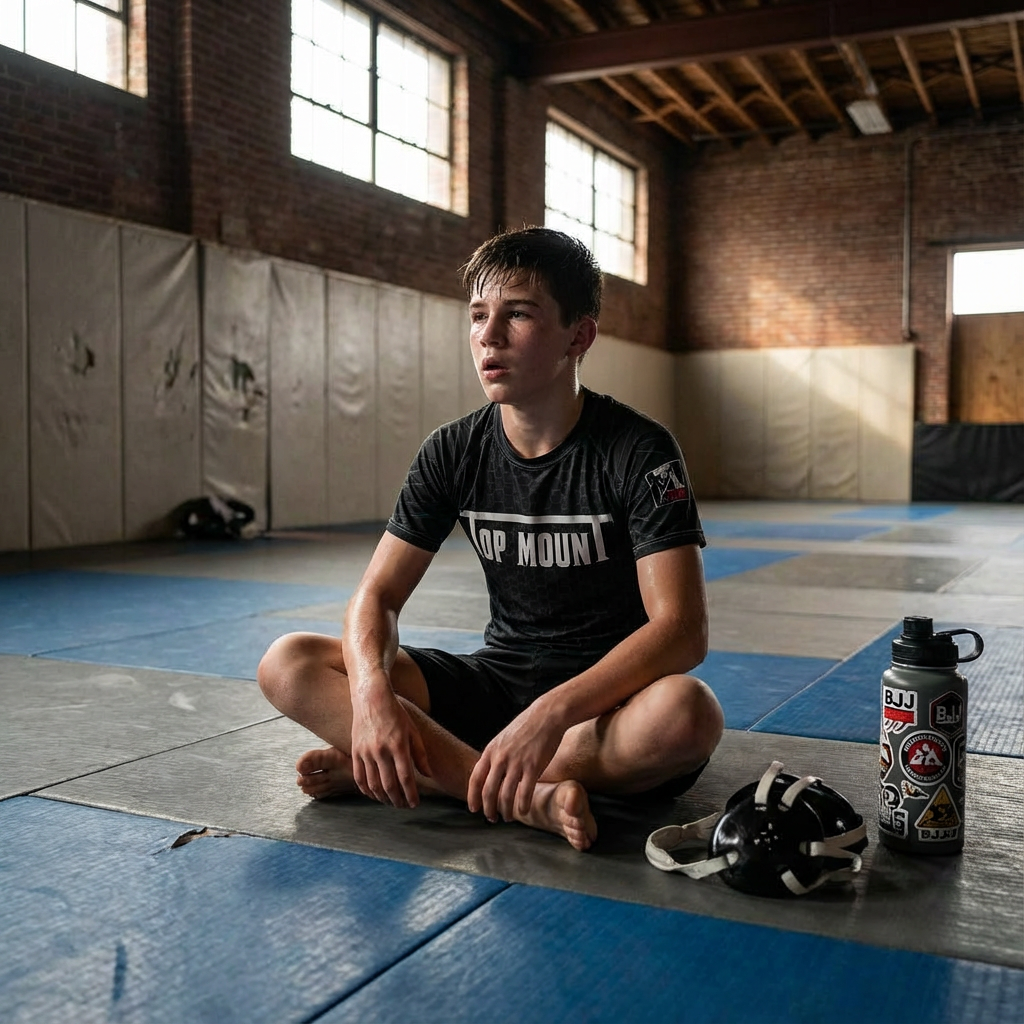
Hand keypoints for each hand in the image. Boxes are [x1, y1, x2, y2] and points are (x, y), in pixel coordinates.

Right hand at [350, 689, 430, 808]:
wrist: (371, 698)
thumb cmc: (395, 713)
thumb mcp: (413, 730)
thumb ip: (420, 754)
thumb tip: (427, 775)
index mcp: (398, 745)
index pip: (406, 778)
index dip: (411, 794)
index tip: (415, 803)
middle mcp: (381, 750)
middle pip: (389, 785)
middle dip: (398, 800)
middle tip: (404, 806)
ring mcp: (366, 752)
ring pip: (373, 784)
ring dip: (383, 798)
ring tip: (391, 802)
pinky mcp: (355, 751)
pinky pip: (359, 777)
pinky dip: (366, 790)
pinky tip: (374, 795)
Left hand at [467, 700, 565, 822]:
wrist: (547, 715)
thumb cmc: (526, 727)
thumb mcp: (503, 738)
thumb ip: (495, 756)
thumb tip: (490, 775)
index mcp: (491, 750)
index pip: (475, 778)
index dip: (473, 797)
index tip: (474, 809)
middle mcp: (501, 757)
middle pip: (488, 791)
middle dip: (488, 809)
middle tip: (491, 818)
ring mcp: (517, 762)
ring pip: (506, 795)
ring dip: (506, 811)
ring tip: (508, 818)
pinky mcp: (534, 766)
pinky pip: (525, 792)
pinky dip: (522, 806)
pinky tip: (523, 811)